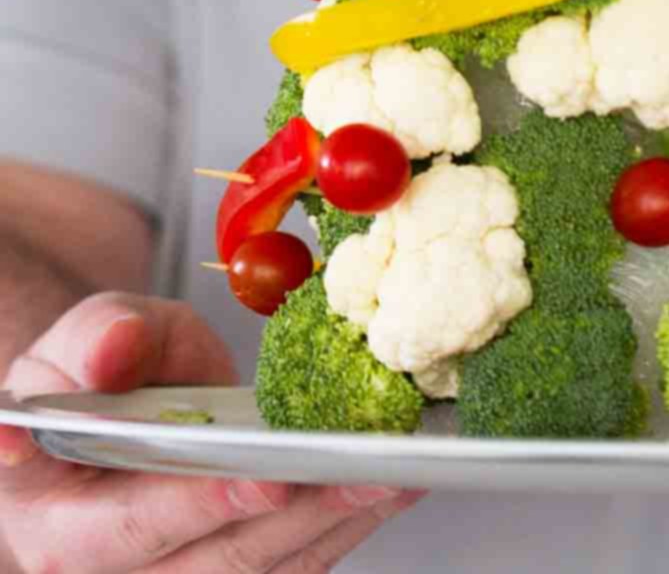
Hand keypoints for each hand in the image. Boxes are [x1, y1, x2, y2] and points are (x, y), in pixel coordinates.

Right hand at [0, 291, 423, 571]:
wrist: (105, 401)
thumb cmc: (91, 375)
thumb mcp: (84, 337)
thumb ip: (98, 340)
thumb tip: (110, 354)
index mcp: (54, 520)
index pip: (125, 528)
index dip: (196, 506)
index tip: (264, 480)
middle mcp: (111, 572)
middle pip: (212, 563)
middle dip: (296, 518)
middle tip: (362, 473)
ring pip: (259, 572)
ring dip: (333, 526)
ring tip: (396, 477)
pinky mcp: (224, 566)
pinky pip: (286, 566)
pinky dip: (337, 529)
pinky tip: (384, 491)